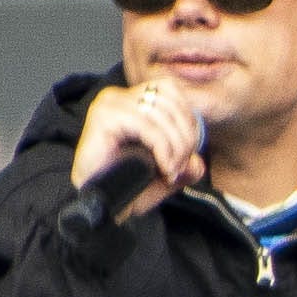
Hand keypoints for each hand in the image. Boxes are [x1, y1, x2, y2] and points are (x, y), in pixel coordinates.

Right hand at [71, 81, 207, 219]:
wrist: (99, 205)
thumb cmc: (125, 187)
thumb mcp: (165, 173)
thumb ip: (184, 165)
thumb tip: (198, 164)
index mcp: (130, 99)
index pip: (171, 90)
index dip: (187, 120)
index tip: (188, 154)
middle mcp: (118, 97)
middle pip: (170, 101)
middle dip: (184, 137)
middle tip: (180, 167)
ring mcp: (109, 104)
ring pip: (161, 114)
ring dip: (175, 146)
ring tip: (171, 171)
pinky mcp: (105, 117)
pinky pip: (148, 127)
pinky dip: (163, 149)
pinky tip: (164, 169)